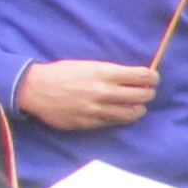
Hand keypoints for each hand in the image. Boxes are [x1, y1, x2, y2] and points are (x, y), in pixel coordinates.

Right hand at [17, 59, 157, 130]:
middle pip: (142, 95)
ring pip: (132, 113)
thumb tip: (134, 76)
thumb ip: (110, 72)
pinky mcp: (90, 123)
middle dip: (149, 93)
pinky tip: (119, 113)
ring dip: (138, 109)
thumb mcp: (88, 65)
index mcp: (104, 73)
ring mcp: (97, 109)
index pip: (142, 76)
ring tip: (136, 106)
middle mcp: (104, 92)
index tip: (153, 78)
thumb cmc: (61, 73)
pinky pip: (114, 122)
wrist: (35, 89)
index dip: (152, 77)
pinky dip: (121, 118)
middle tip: (147, 92)